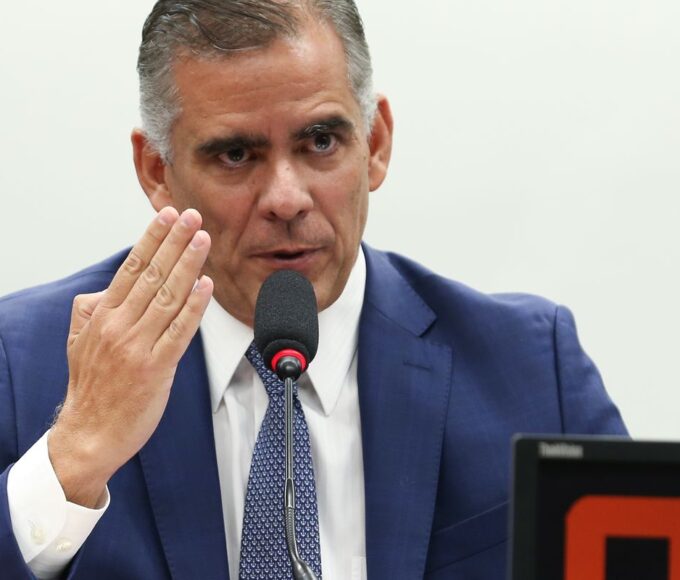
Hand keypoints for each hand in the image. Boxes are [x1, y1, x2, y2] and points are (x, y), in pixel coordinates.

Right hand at [48, 207, 213, 506]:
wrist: (89, 436)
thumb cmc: (90, 388)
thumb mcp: (78, 343)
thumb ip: (89, 311)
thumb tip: (102, 290)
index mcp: (102, 316)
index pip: (131, 267)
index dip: (152, 239)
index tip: (167, 216)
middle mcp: (119, 326)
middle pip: (152, 275)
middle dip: (174, 241)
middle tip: (192, 216)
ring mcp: (138, 347)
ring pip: (168, 296)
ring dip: (188, 265)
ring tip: (203, 240)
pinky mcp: (157, 368)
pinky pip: (179, 331)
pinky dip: (194, 306)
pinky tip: (206, 285)